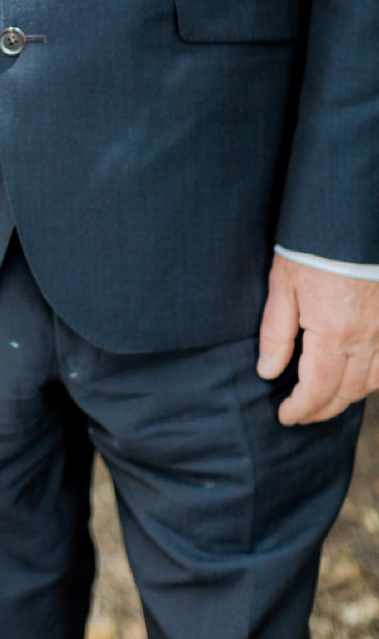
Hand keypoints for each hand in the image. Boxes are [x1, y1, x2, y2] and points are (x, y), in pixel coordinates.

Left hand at [257, 254, 378, 424]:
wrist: (347, 223)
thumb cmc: (311, 250)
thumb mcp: (282, 287)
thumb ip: (275, 334)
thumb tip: (268, 372)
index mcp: (332, 332)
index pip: (317, 388)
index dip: (301, 408)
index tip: (285, 416)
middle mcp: (364, 338)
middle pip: (346, 392)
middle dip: (321, 410)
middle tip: (300, 415)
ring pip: (371, 383)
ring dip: (346, 398)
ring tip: (323, 402)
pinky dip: (370, 379)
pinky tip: (354, 379)